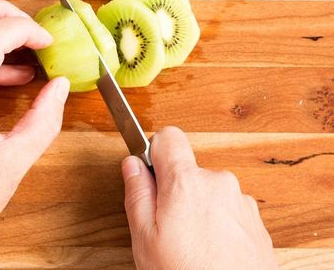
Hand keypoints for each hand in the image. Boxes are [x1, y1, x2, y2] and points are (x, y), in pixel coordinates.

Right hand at [122, 127, 277, 269]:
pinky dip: (218, 223)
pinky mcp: (255, 220)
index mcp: (187, 181)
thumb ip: (137, 192)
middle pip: (188, 170)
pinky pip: (228, 209)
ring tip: (193, 245)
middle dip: (175, 190)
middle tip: (168, 226)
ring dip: (199, 208)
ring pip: (208, 191)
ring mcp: (240, 201)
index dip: (155, 151)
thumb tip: (133, 164)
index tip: (151, 174)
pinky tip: (212, 251)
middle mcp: (218, 182)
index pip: (168, 137)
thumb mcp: (146, 238)